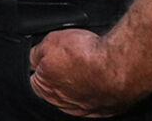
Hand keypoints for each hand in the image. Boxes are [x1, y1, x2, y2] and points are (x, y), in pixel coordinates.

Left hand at [28, 28, 151, 117]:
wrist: (118, 65)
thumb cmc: (86, 55)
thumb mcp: (50, 41)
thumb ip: (37, 52)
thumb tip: (32, 56)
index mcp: (45, 88)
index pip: (34, 79)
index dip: (41, 65)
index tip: (48, 57)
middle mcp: (64, 104)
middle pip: (56, 88)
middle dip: (61, 73)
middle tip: (72, 58)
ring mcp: (87, 109)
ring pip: (78, 94)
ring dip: (81, 82)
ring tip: (89, 65)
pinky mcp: (107, 109)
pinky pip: (98, 98)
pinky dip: (99, 87)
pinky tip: (102, 74)